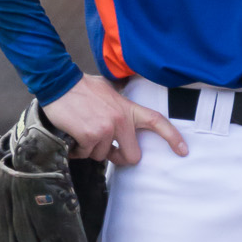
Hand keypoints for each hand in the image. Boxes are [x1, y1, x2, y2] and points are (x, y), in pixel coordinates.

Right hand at [43, 74, 187, 165]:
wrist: (59, 83)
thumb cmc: (82, 88)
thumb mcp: (109, 92)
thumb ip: (121, 105)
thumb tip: (124, 117)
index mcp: (128, 109)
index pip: (157, 122)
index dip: (172, 137)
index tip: (183, 150)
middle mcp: (121, 120)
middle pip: (131, 156)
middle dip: (118, 158)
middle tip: (108, 151)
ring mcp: (106, 129)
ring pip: (103, 156)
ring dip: (91, 149)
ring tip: (82, 131)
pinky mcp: (89, 136)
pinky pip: (85, 154)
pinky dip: (77, 149)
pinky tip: (73, 134)